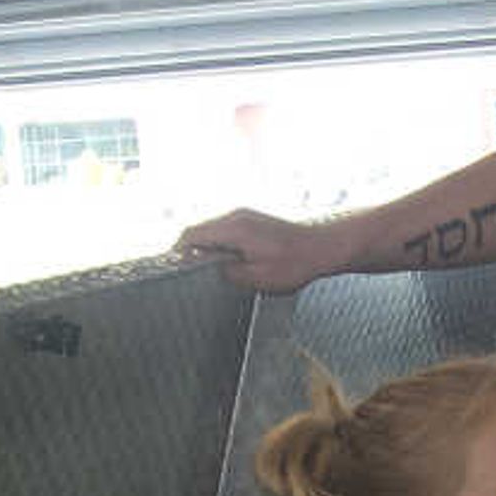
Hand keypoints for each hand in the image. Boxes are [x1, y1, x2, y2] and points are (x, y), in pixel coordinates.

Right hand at [175, 206, 343, 293]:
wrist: (324, 248)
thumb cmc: (296, 263)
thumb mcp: (258, 278)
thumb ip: (229, 274)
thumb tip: (212, 271)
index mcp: (233, 228)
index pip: (192, 236)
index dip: (178, 252)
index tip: (171, 268)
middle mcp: (236, 217)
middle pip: (199, 231)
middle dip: (189, 251)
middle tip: (183, 273)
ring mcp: (245, 217)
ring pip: (212, 230)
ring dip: (205, 248)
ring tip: (202, 270)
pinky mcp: (253, 222)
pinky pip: (226, 231)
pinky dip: (218, 244)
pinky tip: (224, 262)